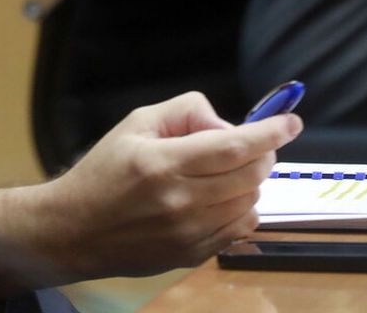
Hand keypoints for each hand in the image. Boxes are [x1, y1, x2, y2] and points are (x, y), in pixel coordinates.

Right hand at [0, 91, 300, 294]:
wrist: (75, 229)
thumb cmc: (103, 172)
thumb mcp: (135, 124)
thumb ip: (184, 112)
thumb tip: (226, 124)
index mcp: (163, 163)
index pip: (234, 146)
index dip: (269, 132)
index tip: (290, 122)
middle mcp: (181, 201)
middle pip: (250, 174)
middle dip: (262, 152)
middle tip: (253, 142)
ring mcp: (190, 233)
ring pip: (250, 201)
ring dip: (250, 180)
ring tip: (224, 171)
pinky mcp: (194, 254)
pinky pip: (240, 227)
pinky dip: (242, 207)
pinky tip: (220, 197)